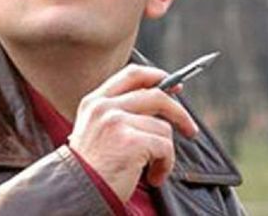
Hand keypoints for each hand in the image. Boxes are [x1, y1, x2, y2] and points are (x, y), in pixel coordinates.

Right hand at [68, 64, 198, 201]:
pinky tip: (153, 176)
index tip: (175, 86)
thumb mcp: (96, 130)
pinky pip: (165, 147)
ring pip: (163, 127)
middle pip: (156, 95)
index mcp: (95, 101)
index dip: (157, 77)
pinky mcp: (131, 141)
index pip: (132, 75)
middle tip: (190, 129)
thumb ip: (120, 113)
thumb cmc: (91, 168)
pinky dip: (165, 164)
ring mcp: (116, 122)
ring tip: (153, 168)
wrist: (77, 193)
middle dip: (179, 112)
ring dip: (165, 152)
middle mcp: (104, 107)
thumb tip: (161, 100)